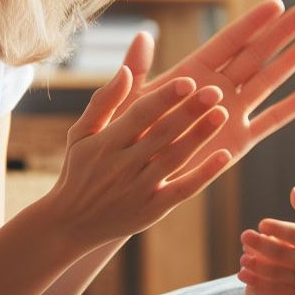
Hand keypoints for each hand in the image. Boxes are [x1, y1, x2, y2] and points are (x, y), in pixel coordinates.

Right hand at [44, 65, 231, 251]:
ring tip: (222, 114)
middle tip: (216, 91)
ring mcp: (139, 189)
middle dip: (189, 112)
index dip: (164, 98)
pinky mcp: (153, 210)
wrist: (70, 223)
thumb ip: (105, 100)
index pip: (140, 115)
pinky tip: (224, 156)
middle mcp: (123, 165)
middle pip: (162, 134)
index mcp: (106, 143)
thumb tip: (125, 70)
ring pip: (175, 159)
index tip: (188, 81)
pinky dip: (204, 174)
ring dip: (200, 136)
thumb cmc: (79, 169)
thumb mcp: (82, 133)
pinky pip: (183, 190)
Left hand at [113, 0, 294, 170]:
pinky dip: (290, 109)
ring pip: (267, 82)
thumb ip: (137, 70)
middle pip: (256, 54)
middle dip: (282, 33)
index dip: (253, 22)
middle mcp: (218, 88)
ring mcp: (231, 113)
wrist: (137, 176)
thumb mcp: (130, 100)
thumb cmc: (128, 134)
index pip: (229, 41)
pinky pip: (269, 122)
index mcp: (194, 72)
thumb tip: (142, 35)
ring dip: (290, 62)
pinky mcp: (238, 141)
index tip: (277, 4)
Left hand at [238, 186, 294, 294]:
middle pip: (281, 254)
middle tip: (244, 236)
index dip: (278, 229)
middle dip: (261, 246)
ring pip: (276, 274)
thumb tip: (293, 189)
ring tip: (242, 259)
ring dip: (257, 267)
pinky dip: (258, 283)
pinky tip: (242, 275)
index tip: (262, 223)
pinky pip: (274, 289)